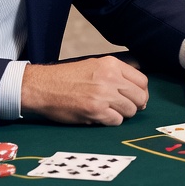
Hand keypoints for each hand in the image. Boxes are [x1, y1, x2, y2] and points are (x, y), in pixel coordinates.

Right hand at [21, 56, 148, 124]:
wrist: (41, 87)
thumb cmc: (66, 78)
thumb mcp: (94, 65)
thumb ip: (116, 73)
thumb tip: (138, 88)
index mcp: (111, 64)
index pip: (142, 81)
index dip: (141, 92)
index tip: (136, 98)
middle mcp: (110, 78)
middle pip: (140, 97)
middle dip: (135, 105)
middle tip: (125, 108)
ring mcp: (104, 95)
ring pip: (130, 111)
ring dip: (122, 114)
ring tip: (109, 111)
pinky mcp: (95, 111)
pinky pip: (117, 121)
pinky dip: (111, 122)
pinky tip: (100, 117)